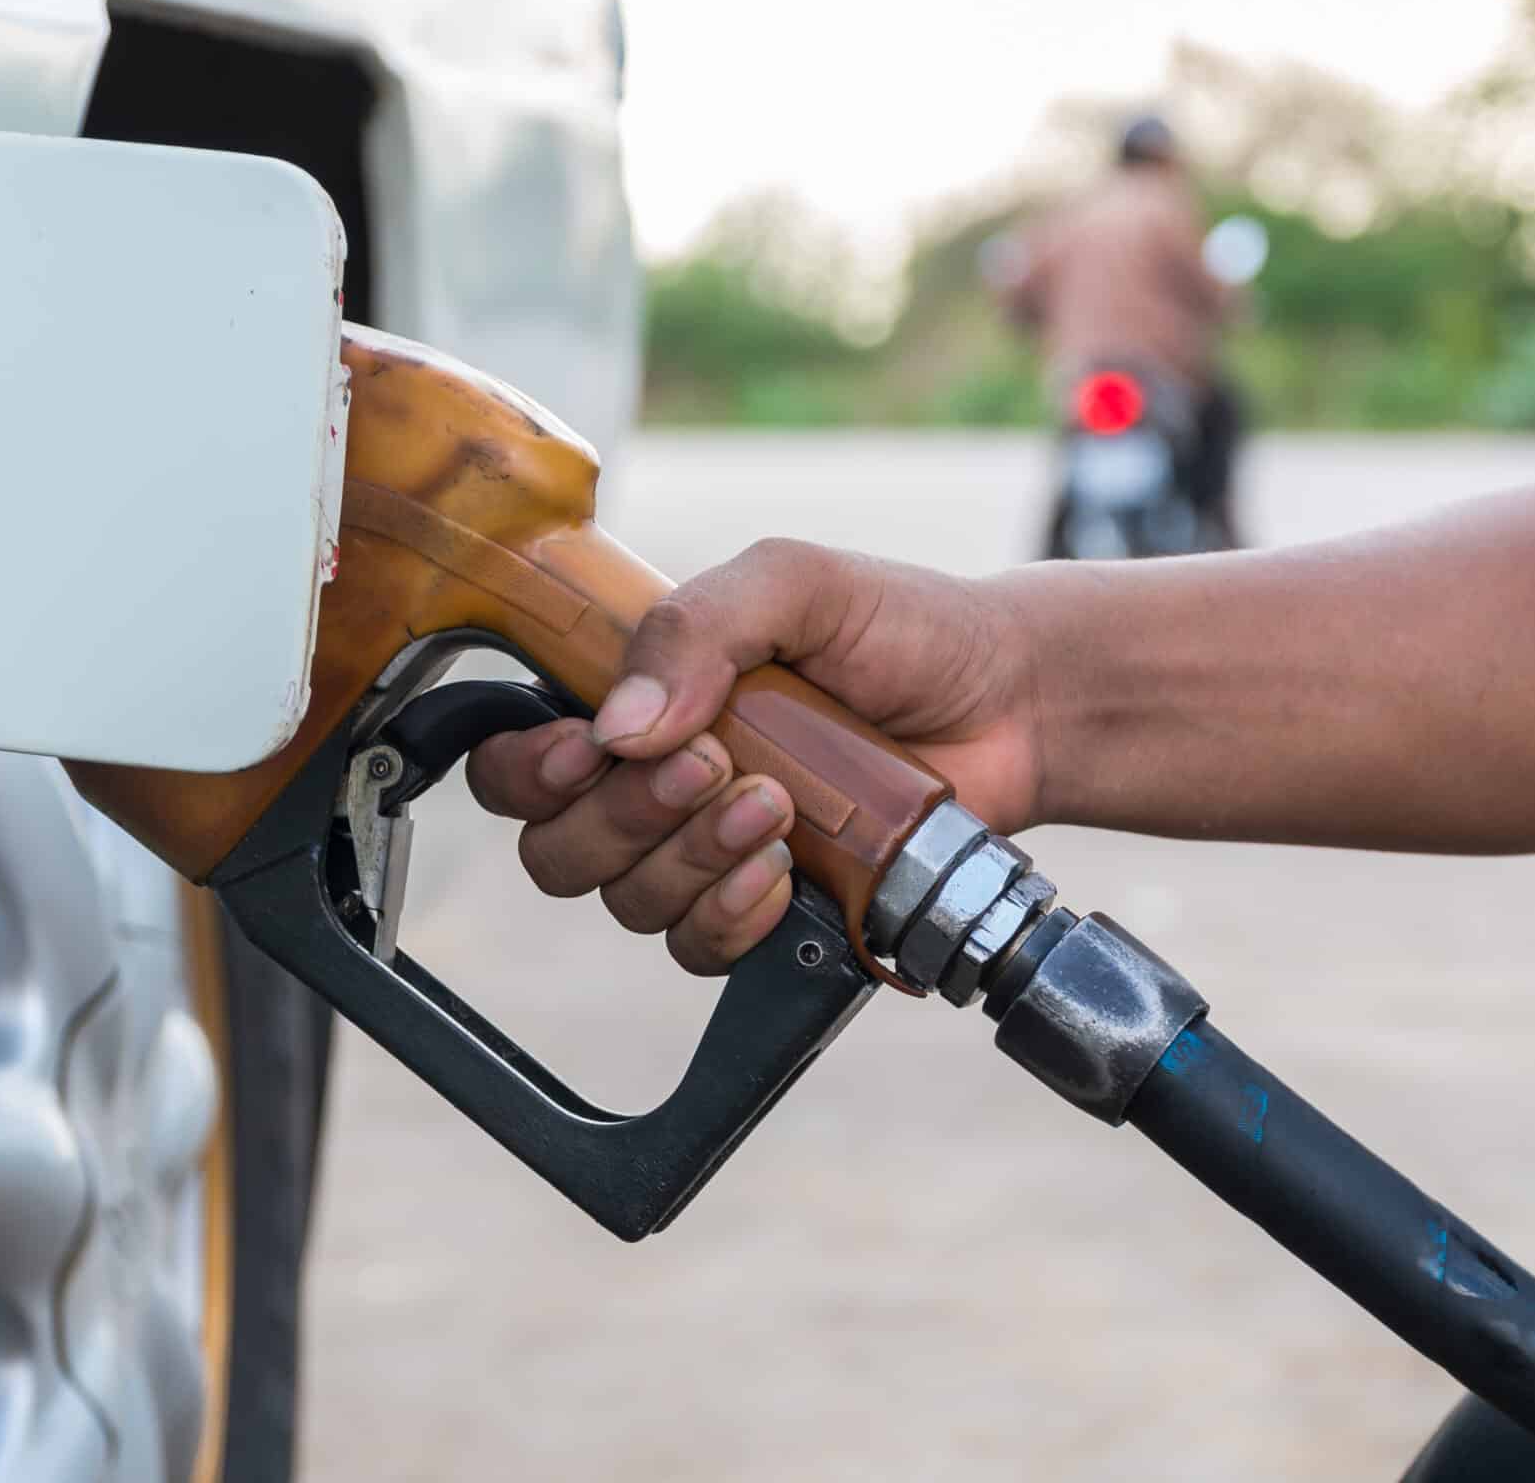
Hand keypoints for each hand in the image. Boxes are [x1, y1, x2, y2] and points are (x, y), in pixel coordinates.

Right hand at [466, 540, 1042, 975]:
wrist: (1016, 703)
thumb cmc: (903, 630)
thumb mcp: (795, 585)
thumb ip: (696, 626)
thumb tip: (618, 724)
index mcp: (641, 701)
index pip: (518, 762)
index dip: (526, 774)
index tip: (584, 751)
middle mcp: (656, 783)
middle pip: (560, 848)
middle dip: (627, 816)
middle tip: (720, 765)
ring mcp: (708, 852)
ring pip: (629, 902)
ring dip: (690, 860)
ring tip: (777, 808)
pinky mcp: (768, 909)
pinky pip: (699, 949)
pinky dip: (730, 917)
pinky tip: (782, 875)